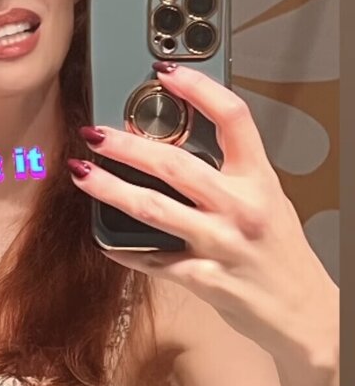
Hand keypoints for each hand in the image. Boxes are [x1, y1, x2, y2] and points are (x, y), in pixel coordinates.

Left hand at [68, 62, 336, 363]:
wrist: (303, 313)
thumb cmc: (280, 253)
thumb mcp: (268, 201)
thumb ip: (230, 174)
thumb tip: (178, 143)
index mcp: (259, 180)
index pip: (233, 118)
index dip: (198, 89)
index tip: (165, 72)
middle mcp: (241, 208)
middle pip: (176, 164)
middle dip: (127, 146)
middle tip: (94, 134)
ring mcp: (220, 245)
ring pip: (153, 209)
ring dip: (110, 189)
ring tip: (82, 173)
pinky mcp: (203, 279)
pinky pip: (152, 260)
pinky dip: (123, 247)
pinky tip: (102, 236)